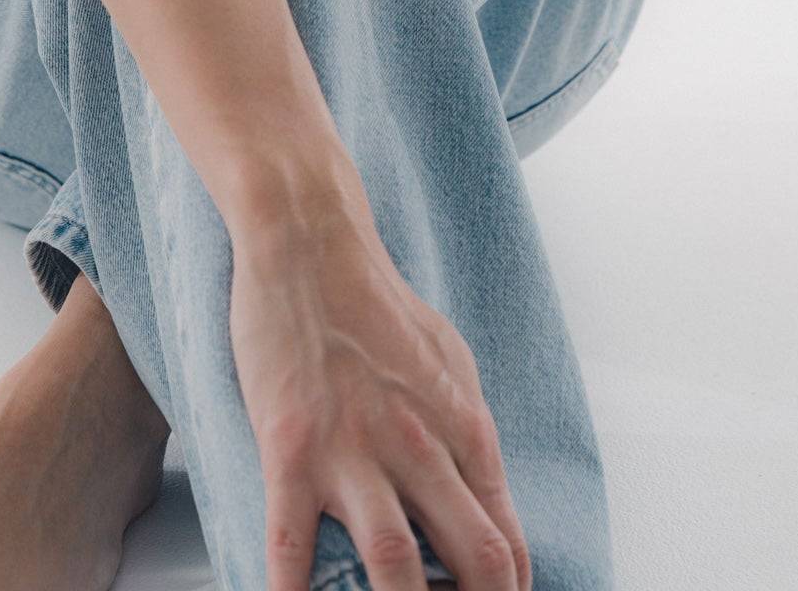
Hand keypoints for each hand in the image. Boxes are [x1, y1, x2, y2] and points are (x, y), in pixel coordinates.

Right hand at [230, 211, 530, 590]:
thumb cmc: (374, 297)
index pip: (506, 540)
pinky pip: (291, 546)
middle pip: (473, 560)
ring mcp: (353, 451)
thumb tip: (484, 500)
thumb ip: (464, 433)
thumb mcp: (447, 361)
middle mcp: (418, 445)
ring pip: (394, 566)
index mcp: (462, 426)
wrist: (308, 239)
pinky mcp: (291, 449)